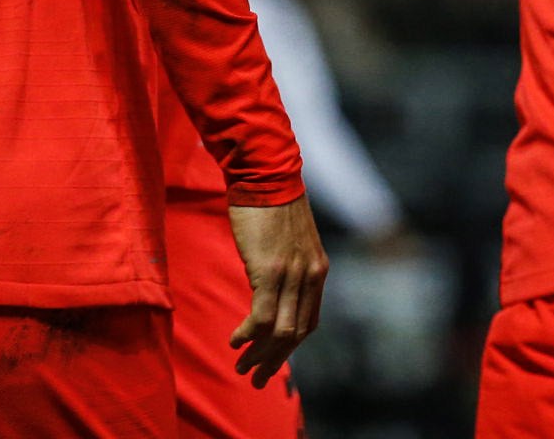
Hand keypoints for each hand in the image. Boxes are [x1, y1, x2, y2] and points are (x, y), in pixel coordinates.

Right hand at [228, 196, 328, 388]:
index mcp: (318, 270)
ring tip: (241, 367)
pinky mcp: (271, 270)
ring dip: (260, 354)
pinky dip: (249, 334)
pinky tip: (235, 341)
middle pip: (297, 333)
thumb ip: (288, 270)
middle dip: (275, 360)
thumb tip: (271, 296)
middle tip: (255, 378)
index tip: (271, 361)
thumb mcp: (290, 244)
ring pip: (281, 330)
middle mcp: (312, 274)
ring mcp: (293, 273)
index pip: (309, 322)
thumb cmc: (271, 207)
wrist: (266, 174)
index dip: (289, 347)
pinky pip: (263, 315)